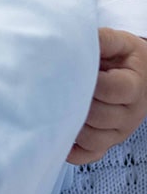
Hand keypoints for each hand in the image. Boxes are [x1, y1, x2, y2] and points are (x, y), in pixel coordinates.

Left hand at [67, 27, 146, 164]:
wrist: (143, 76)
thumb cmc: (126, 58)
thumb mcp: (120, 42)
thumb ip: (102, 39)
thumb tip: (76, 37)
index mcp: (134, 87)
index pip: (111, 89)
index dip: (89, 80)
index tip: (71, 68)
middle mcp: (129, 114)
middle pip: (99, 116)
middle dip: (76, 101)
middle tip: (55, 86)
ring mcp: (118, 132)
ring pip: (92, 139)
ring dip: (71, 124)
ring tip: (54, 104)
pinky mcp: (107, 144)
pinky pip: (88, 155)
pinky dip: (71, 148)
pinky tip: (58, 132)